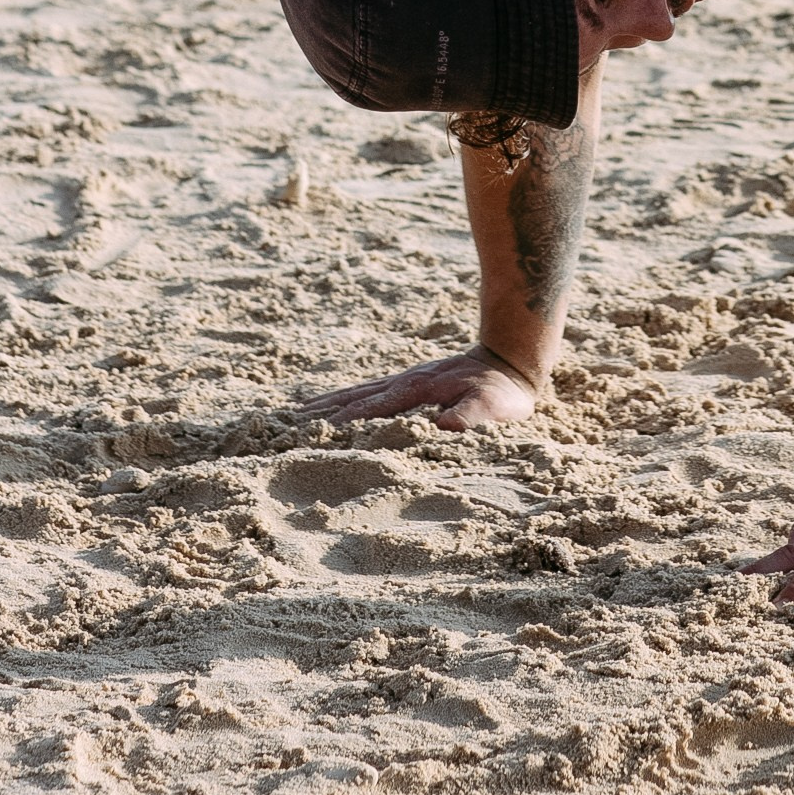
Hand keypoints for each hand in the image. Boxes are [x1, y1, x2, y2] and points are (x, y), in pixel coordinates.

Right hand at [298, 346, 539, 431]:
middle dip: (320, 413)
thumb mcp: (491, 405)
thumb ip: (469, 415)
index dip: (341, 423)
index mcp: (416, 391)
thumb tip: (443, 427)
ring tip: (294, 413)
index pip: (371, 410)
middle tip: (283, 424)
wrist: (510, 359)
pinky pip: (367, 391)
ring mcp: (404, 381)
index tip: (308, 434)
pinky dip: (344, 398)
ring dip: (326, 404)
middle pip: (353, 398)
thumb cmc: (501, 392)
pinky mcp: (408, 384)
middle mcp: (403, 383)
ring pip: (355, 393)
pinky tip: (332, 406)